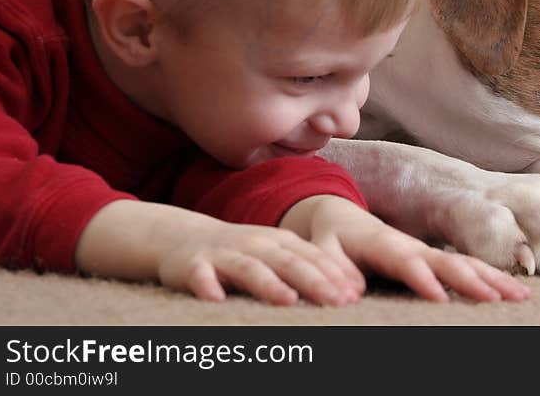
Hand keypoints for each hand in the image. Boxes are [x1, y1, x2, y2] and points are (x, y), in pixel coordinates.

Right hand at [157, 218, 365, 305]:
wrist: (185, 237)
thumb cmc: (243, 254)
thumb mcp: (276, 256)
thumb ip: (308, 269)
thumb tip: (351, 292)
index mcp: (280, 243)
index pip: (312, 257)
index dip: (334, 275)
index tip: (354, 296)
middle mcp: (256, 244)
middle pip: (288, 262)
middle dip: (314, 281)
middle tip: (337, 301)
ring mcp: (225, 254)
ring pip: (250, 268)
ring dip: (268, 284)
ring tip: (288, 300)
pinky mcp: (193, 265)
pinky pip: (200, 275)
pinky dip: (207, 285)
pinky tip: (215, 299)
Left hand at [281, 195, 530, 302]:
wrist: (337, 215)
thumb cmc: (329, 236)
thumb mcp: (320, 248)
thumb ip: (332, 269)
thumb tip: (347, 296)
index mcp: (384, 243)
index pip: (408, 263)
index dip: (424, 280)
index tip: (441, 299)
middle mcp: (412, 246)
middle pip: (448, 262)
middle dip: (474, 279)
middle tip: (499, 299)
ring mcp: (426, 252)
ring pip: (466, 263)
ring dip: (493, 278)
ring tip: (520, 295)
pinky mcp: (433, 260)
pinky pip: (467, 267)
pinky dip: (491, 278)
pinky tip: (512, 293)